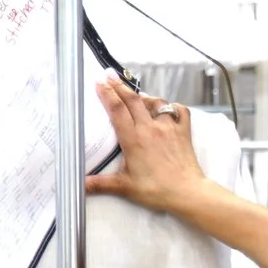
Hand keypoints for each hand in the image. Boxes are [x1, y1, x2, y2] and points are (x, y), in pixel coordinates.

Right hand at [85, 76, 212, 218]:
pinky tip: (165, 108)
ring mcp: (169, 127)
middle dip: (120, 86)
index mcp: (133, 139)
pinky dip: (171, 106)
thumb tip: (80, 185)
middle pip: (133, 100)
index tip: (99, 83)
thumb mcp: (124, 187)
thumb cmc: (156, 190)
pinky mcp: (183, 131)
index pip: (117, 110)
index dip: (107, 94)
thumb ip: (100, 184)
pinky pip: (178, 111)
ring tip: (135, 94)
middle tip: (109, 75)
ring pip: (155, 102)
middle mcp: (150, 128)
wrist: (187, 192)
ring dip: (144, 96)